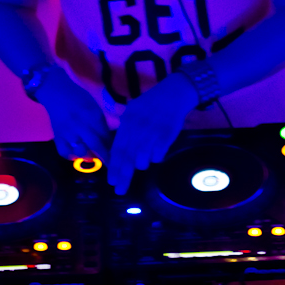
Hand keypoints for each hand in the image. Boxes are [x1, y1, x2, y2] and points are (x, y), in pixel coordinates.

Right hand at [36, 66, 110, 162]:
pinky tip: (76, 155)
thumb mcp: (94, 106)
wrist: (56, 92)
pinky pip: (65, 152)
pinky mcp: (57, 136)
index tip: (116, 151)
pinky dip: (71, 156)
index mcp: (92, 115)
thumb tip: (108, 139)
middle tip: (110, 163)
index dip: (111, 145)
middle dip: (104, 156)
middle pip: (95, 145)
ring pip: (80, 151)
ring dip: (89, 156)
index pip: (105, 134)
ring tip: (92, 157)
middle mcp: (81, 125)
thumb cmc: (78, 98)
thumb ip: (100, 122)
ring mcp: (68, 132)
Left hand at [108, 72, 197, 194]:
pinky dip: (156, 157)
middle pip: (127, 158)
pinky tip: (156, 151)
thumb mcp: (132, 111)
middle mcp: (138, 129)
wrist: (173, 94)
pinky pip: (158, 155)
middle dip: (123, 175)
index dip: (114, 166)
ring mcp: (152, 133)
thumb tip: (116, 150)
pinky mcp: (166, 137)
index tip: (111, 180)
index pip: (117, 149)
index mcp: (127, 123)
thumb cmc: (151, 104)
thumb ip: (124, 130)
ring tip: (143, 159)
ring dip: (142, 163)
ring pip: (143, 159)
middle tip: (119, 189)